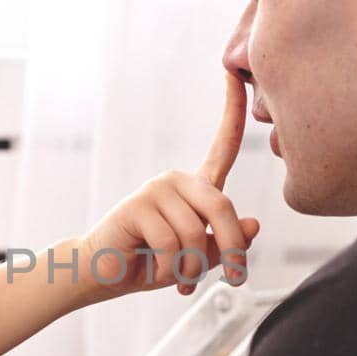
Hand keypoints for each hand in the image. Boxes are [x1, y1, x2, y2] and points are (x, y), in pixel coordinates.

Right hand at [79, 72, 259, 301]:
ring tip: (179, 279)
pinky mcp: (137, 205)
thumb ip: (224, 243)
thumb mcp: (197, 258)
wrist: (103, 275)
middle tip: (236, 278)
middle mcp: (177, 181)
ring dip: (192, 267)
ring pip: (194, 232)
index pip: (222, 146)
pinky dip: (169, 268)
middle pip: (221, 206)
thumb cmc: (149, 264)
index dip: (232, 111)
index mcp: (196, 187)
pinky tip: (156, 272)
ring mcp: (156, 189)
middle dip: (232, 248)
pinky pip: (169, 242)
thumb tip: (254, 225)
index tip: (236, 76)